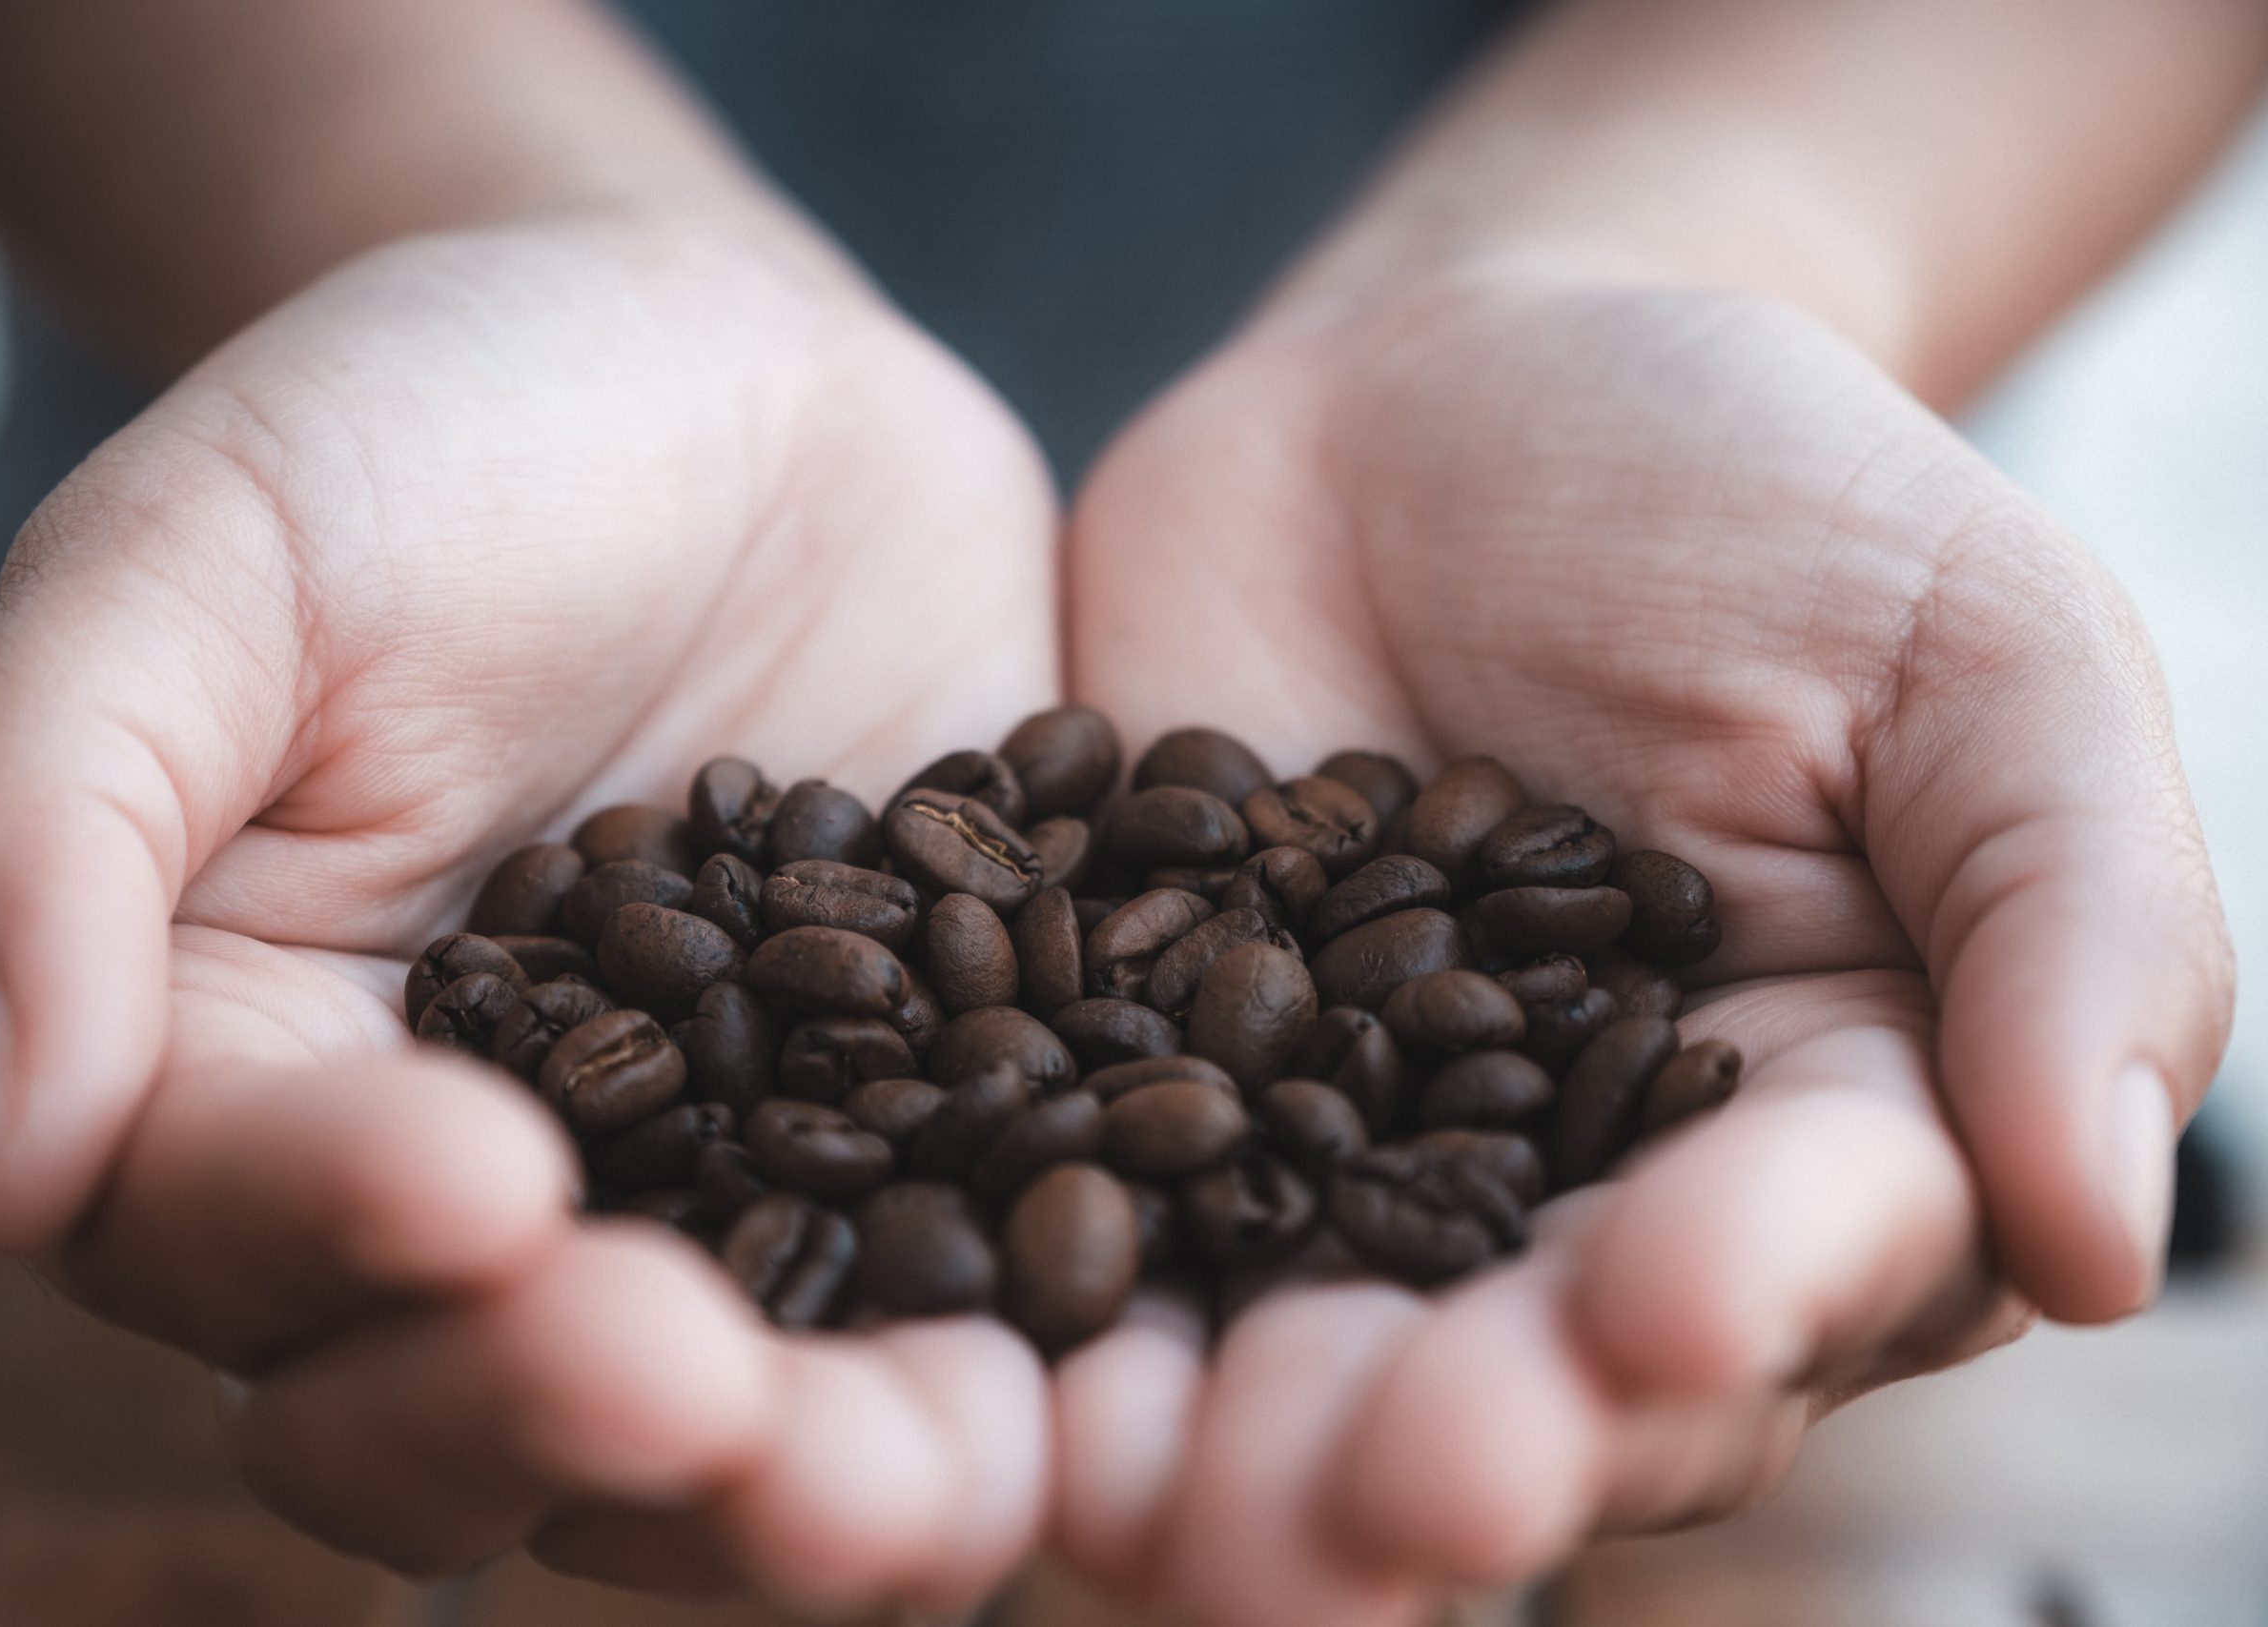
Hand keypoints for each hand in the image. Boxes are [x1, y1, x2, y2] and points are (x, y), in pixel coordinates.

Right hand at [0, 209, 1060, 1613]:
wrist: (714, 373)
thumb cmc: (418, 435)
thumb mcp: (200, 558)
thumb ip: (38, 822)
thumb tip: (1, 1154)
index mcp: (242, 1083)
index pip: (235, 1232)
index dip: (332, 1235)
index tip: (471, 1179)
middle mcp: (469, 1200)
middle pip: (473, 1406)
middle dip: (576, 1423)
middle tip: (698, 1394)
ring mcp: (716, 1191)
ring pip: (735, 1415)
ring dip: (818, 1480)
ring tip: (928, 1478)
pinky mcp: (921, 1145)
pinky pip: (963, 1289)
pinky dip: (1025, 1352)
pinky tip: (1110, 1362)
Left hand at [1055, 272, 2231, 1620]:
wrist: (1454, 388)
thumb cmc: (1757, 495)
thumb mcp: (1967, 641)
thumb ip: (2070, 909)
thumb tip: (2116, 1238)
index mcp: (1820, 1127)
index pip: (1801, 1256)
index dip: (1737, 1304)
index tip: (1657, 1318)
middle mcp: (1573, 1201)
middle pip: (1532, 1376)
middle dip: (1462, 1447)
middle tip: (1389, 1494)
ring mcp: (1335, 1156)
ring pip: (1292, 1351)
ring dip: (1233, 1455)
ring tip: (1156, 1496)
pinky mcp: (1141, 1083)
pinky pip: (1087, 1205)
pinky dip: (1039, 1291)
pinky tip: (979, 1355)